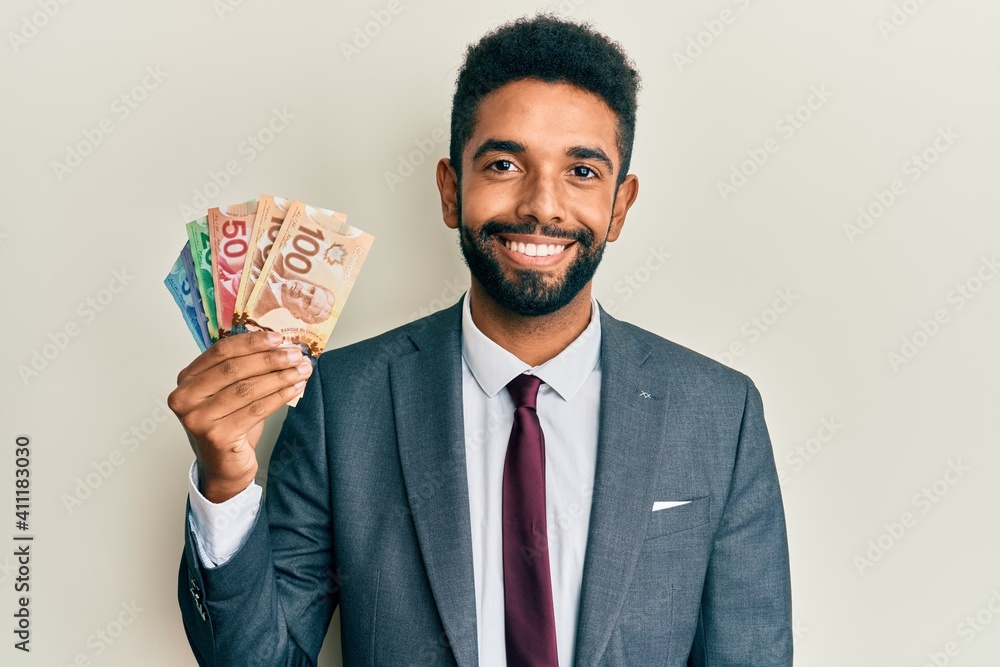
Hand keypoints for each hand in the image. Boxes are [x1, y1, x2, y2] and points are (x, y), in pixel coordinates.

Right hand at [167, 331, 312, 502]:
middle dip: (270, 359)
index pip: (220, 352)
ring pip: (247, 389)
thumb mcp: (229, 393)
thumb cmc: (229, 426)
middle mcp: (185, 398)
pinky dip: (279, 396)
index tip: (278, 338)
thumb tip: (279, 345)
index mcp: (186, 380)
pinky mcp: (217, 436)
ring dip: (280, 377)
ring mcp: (198, 419)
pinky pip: (256, 410)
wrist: (224, 468)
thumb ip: (242, 369)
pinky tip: (295, 389)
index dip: (251, 343)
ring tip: (302, 370)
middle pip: (234, 369)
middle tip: (295, 355)